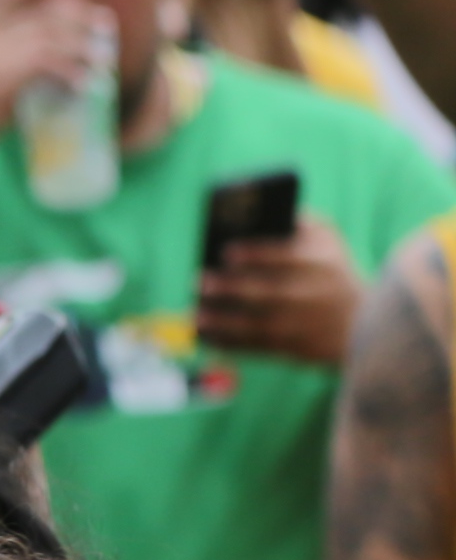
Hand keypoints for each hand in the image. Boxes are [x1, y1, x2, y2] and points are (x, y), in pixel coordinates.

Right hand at [0, 0, 106, 165]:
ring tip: (103, 59)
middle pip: (39, 17)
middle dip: (77, 17)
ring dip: (82, 48)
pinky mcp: (2, 77)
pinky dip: (71, 74)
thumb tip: (22, 79)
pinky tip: (85, 84)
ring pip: (49, 39)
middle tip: (105, 21)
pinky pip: (48, 66)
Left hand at [200, 204, 364, 370]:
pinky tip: (204, 334)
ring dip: (223, 321)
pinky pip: (256, 345)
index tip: (226, 251)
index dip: (257, 254)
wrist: (362, 319)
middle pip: (270, 292)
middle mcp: (314, 293)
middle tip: (201, 282)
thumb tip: (256, 212)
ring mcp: (303, 323)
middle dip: (232, 288)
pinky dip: (228, 342)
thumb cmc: (331, 268)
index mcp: (322, 261)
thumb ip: (297, 221)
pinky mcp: (293, 347)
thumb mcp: (327, 238)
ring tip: (197, 315)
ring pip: (259, 323)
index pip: (288, 256)